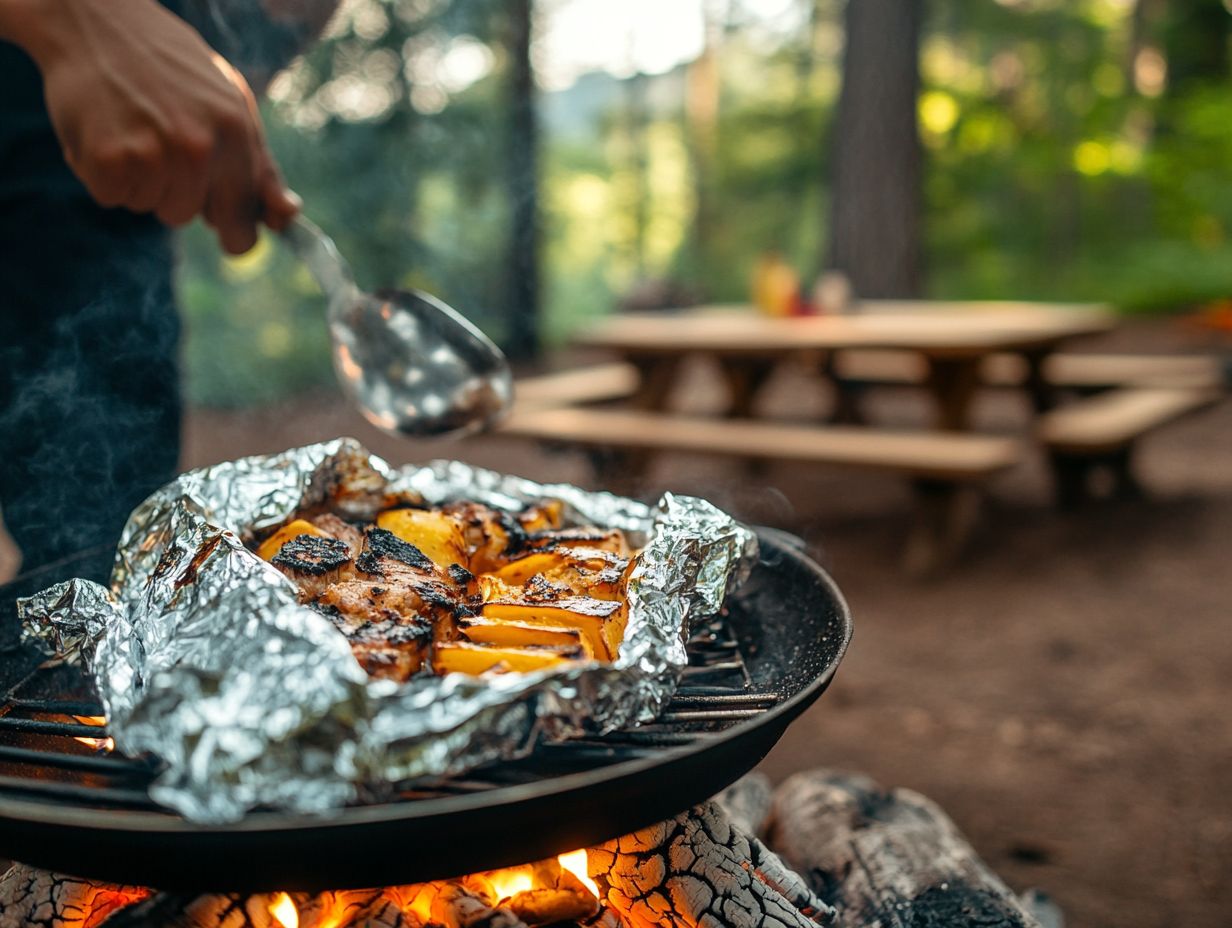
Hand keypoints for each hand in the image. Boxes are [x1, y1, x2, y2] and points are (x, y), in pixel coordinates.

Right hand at [12, 0, 298, 252]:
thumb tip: (288, 217)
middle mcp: (197, 145)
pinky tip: (104, 131)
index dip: (238, 234)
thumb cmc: (170, 68)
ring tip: (131, 129)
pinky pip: (111, 196)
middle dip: (172, 191)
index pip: (243, 214)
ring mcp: (152, 153)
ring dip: (137, 180)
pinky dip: (102, 174)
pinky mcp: (107, 158)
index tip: (234, 240)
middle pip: (185, 215)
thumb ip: (260, 166)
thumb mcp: (229, 105)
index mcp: (234, 130)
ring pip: (147, 206)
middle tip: (157, 143)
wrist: (94, 19)